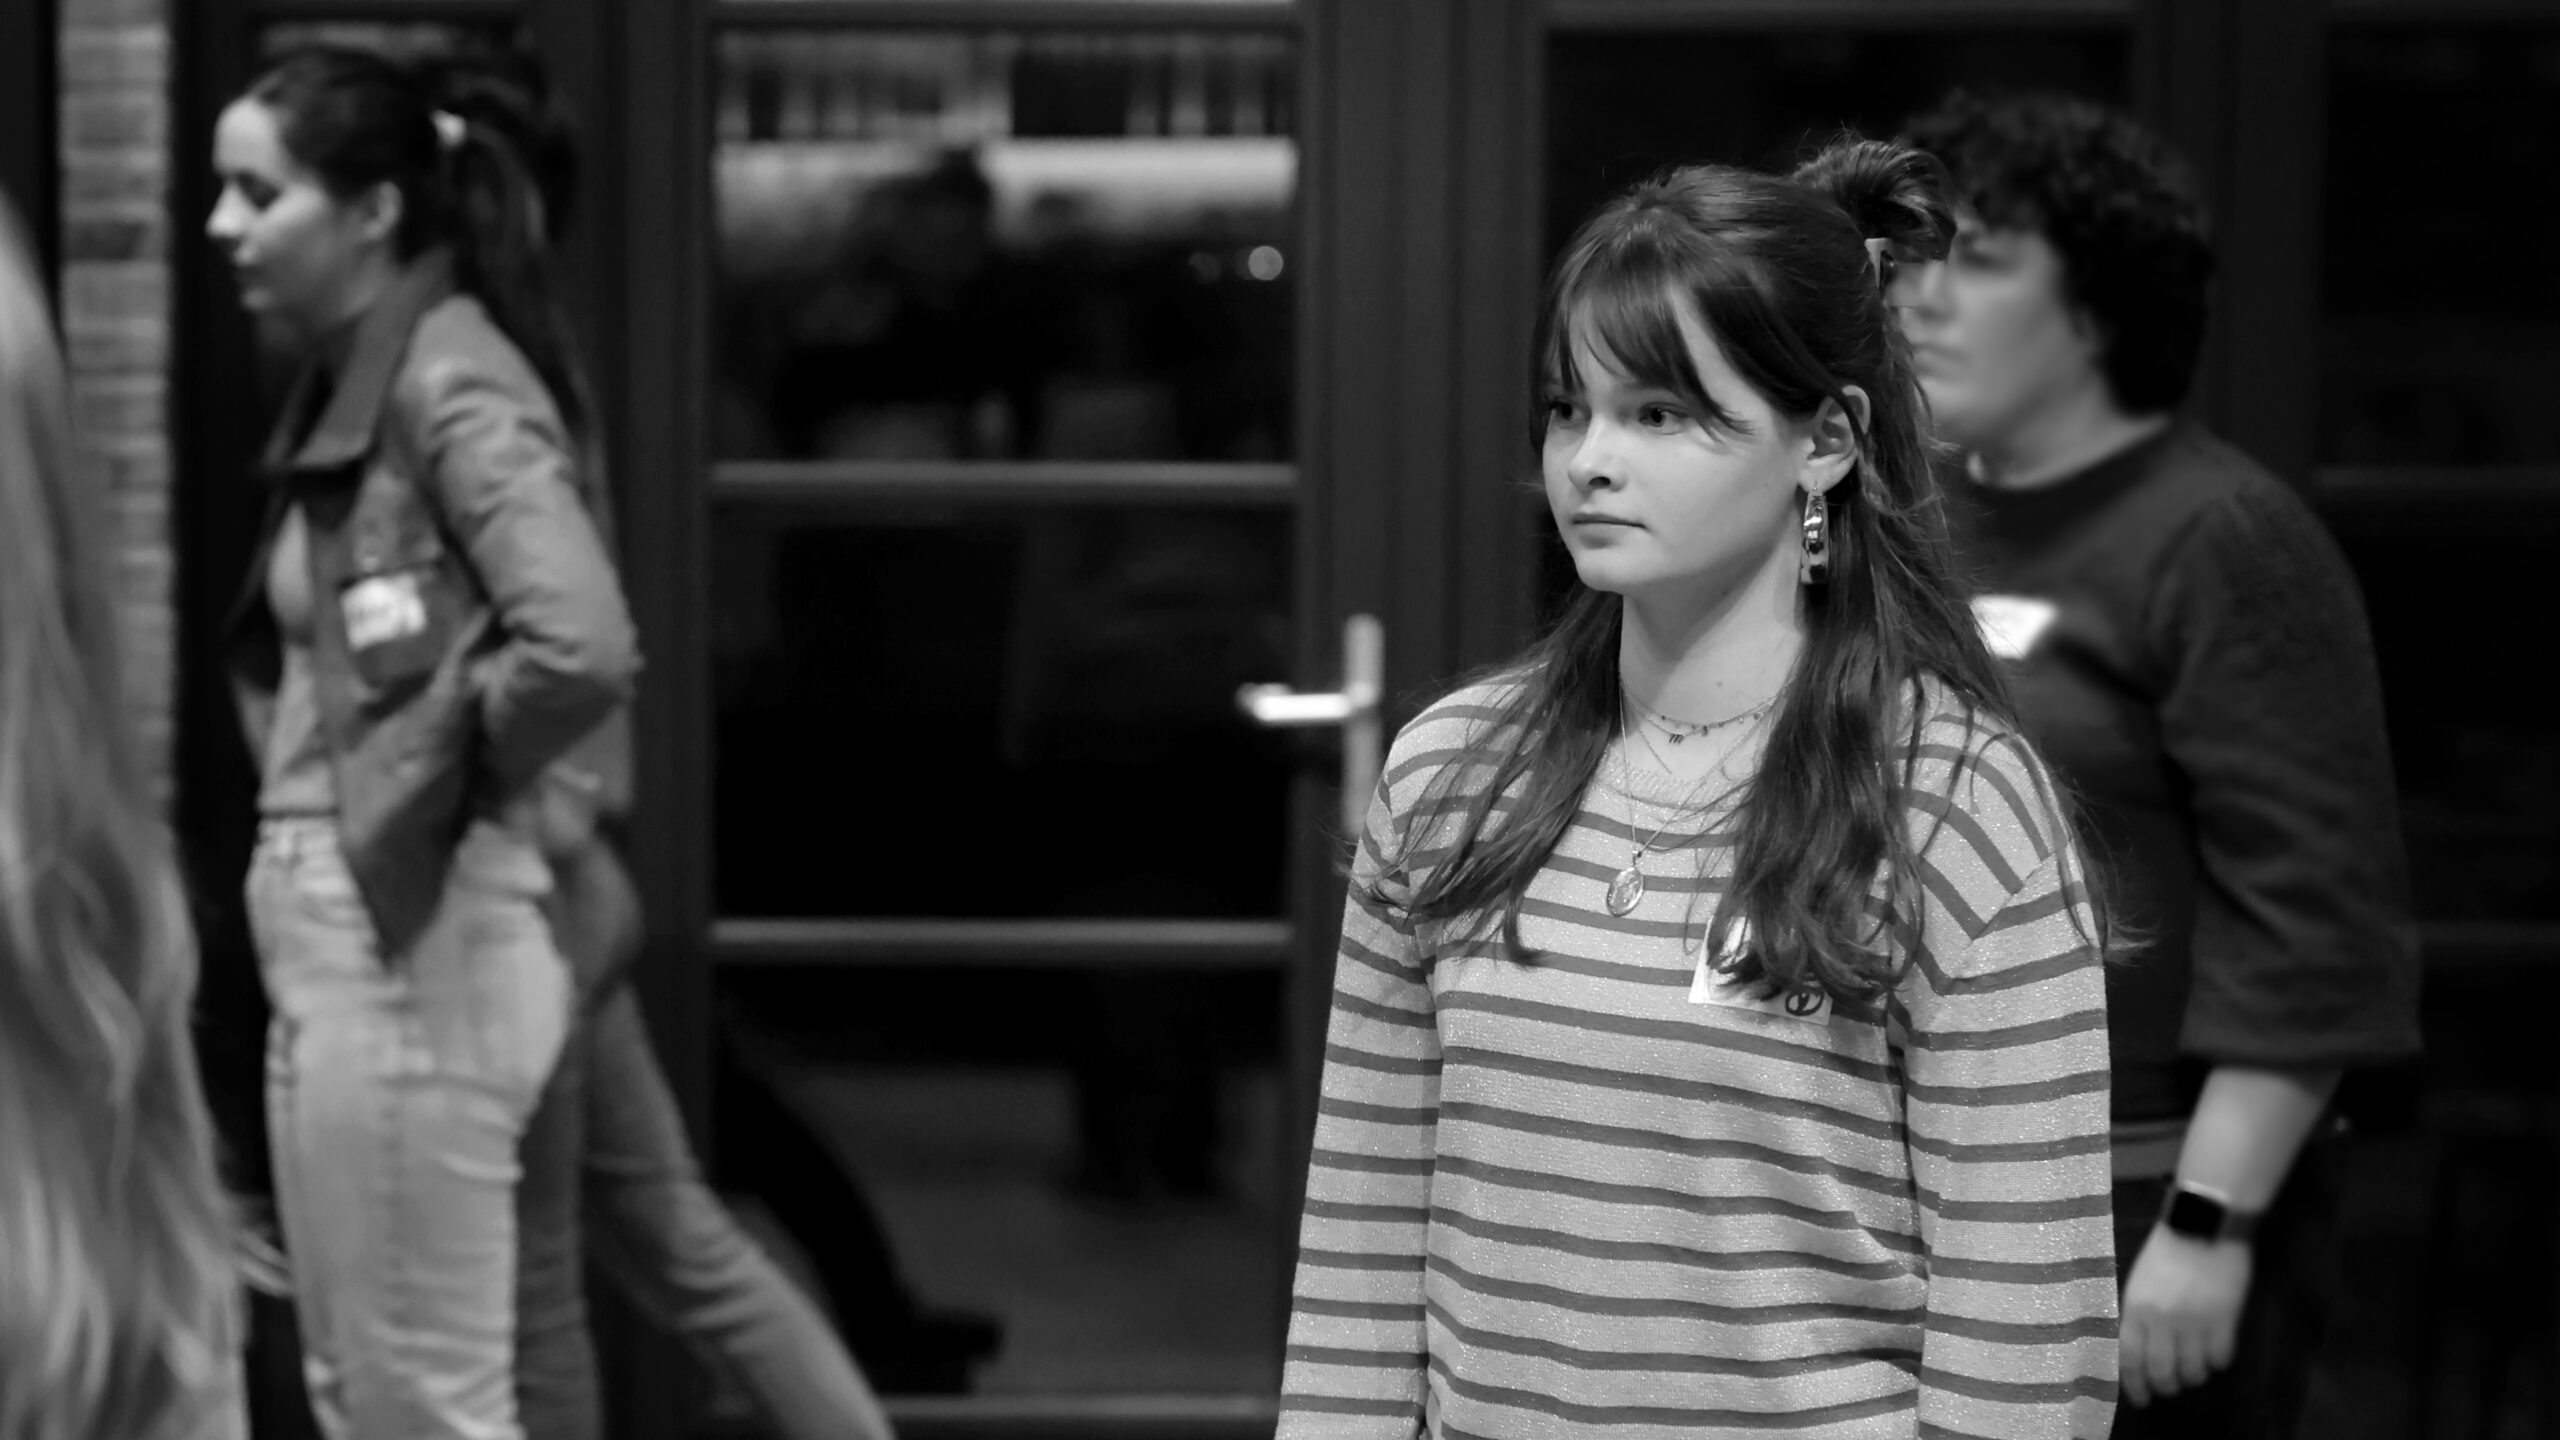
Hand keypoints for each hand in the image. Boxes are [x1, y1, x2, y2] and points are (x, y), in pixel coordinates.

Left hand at [2118, 1225, 2250, 1406]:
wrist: (2203, 1223)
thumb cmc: (2168, 1247)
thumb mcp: (2140, 1279)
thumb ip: (2138, 1312)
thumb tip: (2138, 1346)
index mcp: (2135, 1307)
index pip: (2129, 1359)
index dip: (2134, 1385)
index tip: (2141, 1398)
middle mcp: (2161, 1320)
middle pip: (2162, 1372)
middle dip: (2166, 1386)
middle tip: (2171, 1388)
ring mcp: (2194, 1322)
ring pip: (2193, 1370)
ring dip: (2193, 1376)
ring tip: (2195, 1370)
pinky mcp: (2225, 1320)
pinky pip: (2221, 1358)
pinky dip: (2218, 1361)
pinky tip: (2216, 1353)